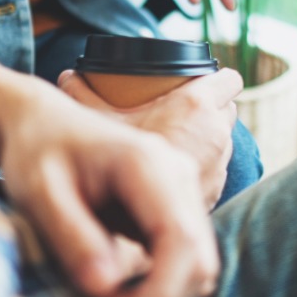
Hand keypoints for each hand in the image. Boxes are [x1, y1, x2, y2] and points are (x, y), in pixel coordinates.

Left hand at [0, 70, 219, 296]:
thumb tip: (105, 288)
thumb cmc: (37, 152)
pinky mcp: (177, 208)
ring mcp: (183, 190)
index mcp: (148, 163)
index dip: (160, 292)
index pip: (180, 239)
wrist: (45, 122)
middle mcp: (178, 174)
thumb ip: (71, 236)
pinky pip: (186, 259)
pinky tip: (118, 289)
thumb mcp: (38, 191)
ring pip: (199, 264)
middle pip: (200, 259)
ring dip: (161, 296)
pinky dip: (160, 285)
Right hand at [58, 68, 241, 208]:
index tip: (203, 81)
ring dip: (208, 141)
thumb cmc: (114, 163)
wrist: (121, 220)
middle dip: (212, 109)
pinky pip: (216, 173)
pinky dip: (203, 170)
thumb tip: (67, 76)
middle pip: (227, 111)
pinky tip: (178, 173)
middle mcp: (217, 134)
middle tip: (185, 112)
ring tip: (180, 141)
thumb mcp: (95, 120)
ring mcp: (220, 166)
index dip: (218, 78)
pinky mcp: (216, 193)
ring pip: (224, 144)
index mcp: (196, 106)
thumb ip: (82, 93)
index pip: (229, 79)